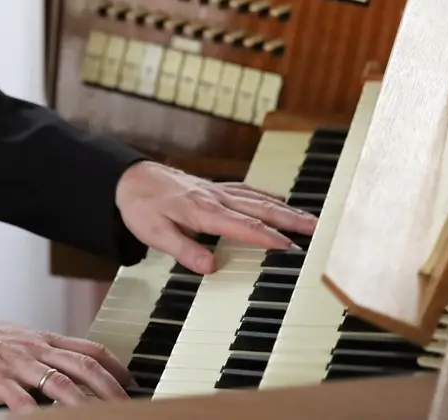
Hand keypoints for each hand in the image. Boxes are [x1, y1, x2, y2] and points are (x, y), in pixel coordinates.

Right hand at [0, 318, 132, 410]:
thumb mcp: (24, 341)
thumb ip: (50, 353)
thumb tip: (78, 368)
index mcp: (45, 340)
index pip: (89, 349)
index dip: (114, 365)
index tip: (130, 381)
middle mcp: (36, 350)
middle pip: (82, 367)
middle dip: (109, 387)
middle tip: (127, 404)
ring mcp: (18, 365)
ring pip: (58, 383)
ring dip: (83, 402)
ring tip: (98, 416)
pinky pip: (20, 399)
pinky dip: (35, 412)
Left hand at [115, 161, 316, 274]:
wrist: (130, 179)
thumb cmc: (141, 207)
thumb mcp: (155, 234)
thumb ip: (184, 250)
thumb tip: (211, 268)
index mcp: (203, 211)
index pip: (242, 226)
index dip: (267, 237)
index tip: (291, 247)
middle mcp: (215, 199)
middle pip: (259, 209)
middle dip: (290, 220)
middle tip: (318, 229)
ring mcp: (217, 191)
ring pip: (258, 199)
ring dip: (285, 209)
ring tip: (311, 219)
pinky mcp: (215, 188)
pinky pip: (247, 191)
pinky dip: (267, 196)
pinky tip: (281, 201)